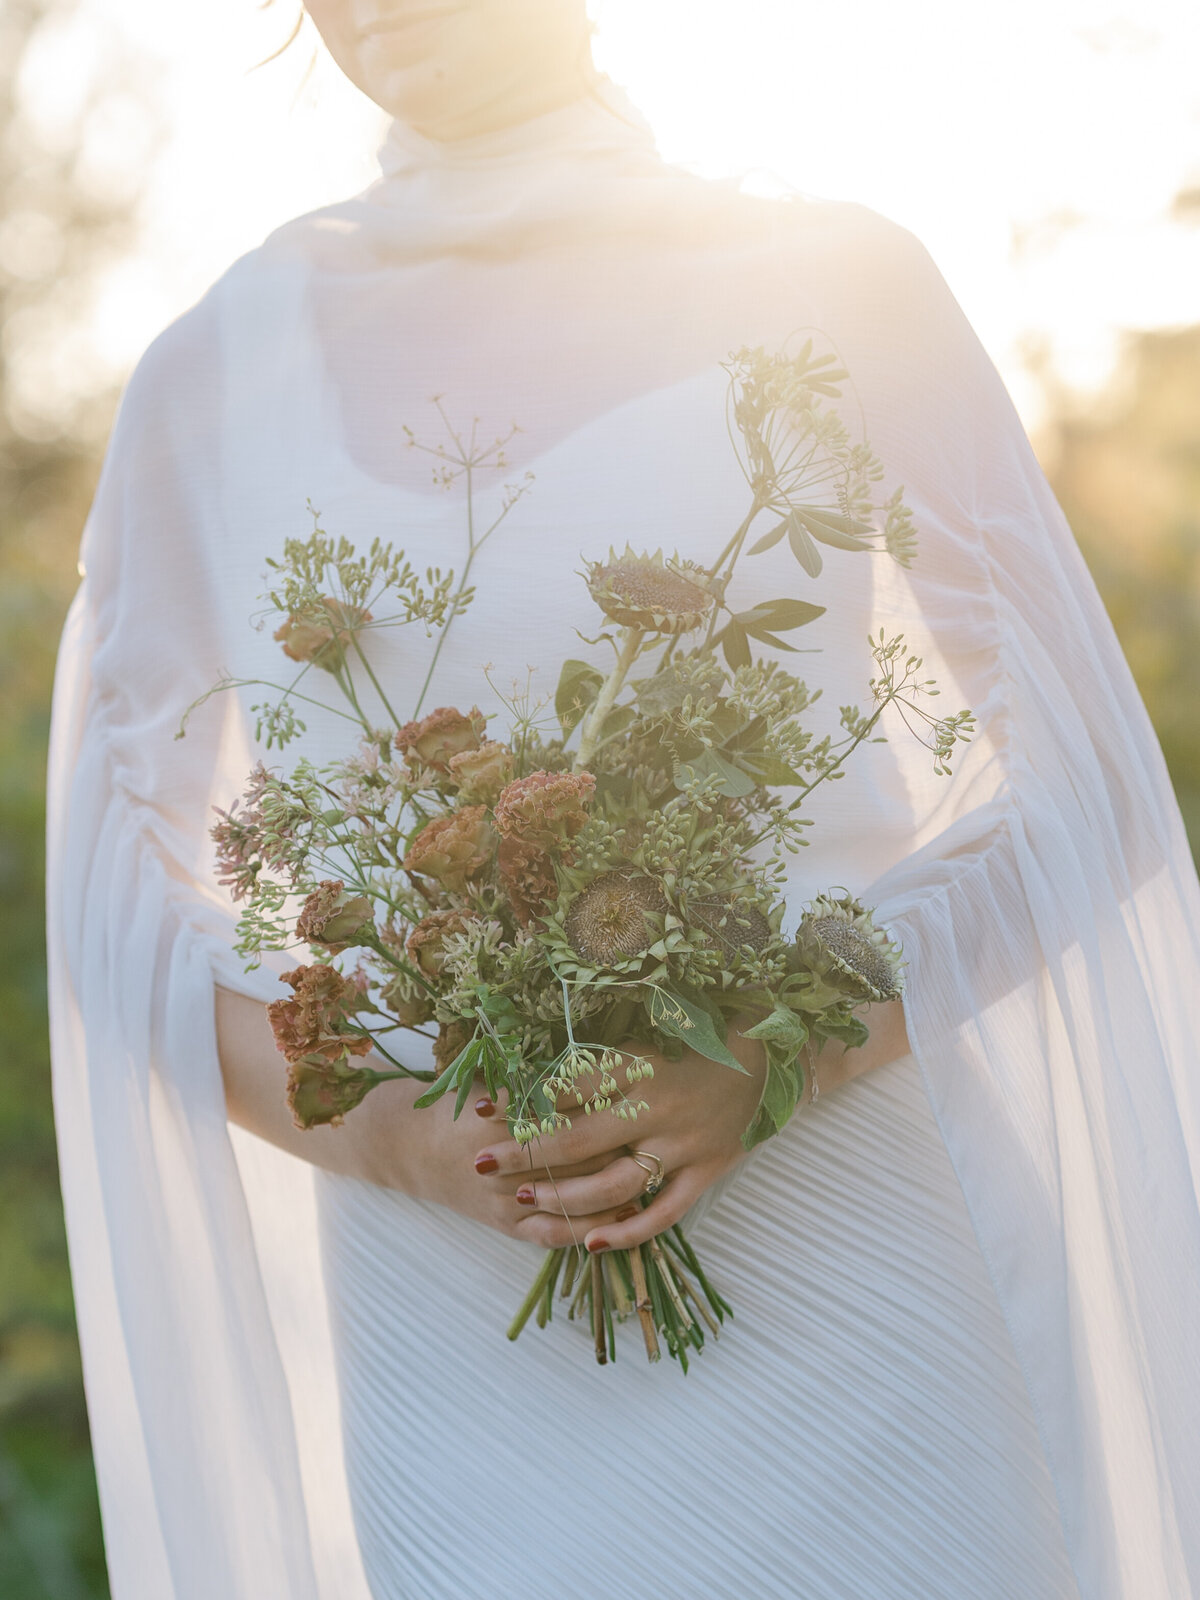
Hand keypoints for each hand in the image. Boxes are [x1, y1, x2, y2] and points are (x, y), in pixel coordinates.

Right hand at [380, 1076, 637, 1246]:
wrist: (412, 1148)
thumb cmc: (462, 1104)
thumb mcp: (496, 1081)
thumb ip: (543, 1079)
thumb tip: (606, 1063)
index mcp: (503, 1116)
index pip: (569, 1116)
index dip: (608, 1110)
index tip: (644, 1100)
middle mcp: (505, 1161)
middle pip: (576, 1158)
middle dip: (619, 1148)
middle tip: (661, 1137)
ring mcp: (505, 1199)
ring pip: (571, 1200)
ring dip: (613, 1193)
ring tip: (657, 1180)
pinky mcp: (507, 1226)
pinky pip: (555, 1234)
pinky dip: (590, 1229)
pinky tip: (623, 1219)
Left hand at [470, 1025, 766, 1254]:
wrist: (769, 1055)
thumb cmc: (697, 1041)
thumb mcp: (645, 1039)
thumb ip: (598, 1062)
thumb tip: (537, 1078)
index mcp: (640, 1064)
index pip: (567, 1086)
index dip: (521, 1099)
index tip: (481, 1107)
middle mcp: (659, 1106)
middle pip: (579, 1137)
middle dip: (524, 1152)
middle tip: (481, 1162)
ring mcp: (686, 1144)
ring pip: (615, 1182)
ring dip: (566, 1195)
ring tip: (526, 1198)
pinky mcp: (708, 1171)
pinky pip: (665, 1212)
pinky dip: (628, 1232)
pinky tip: (590, 1243)